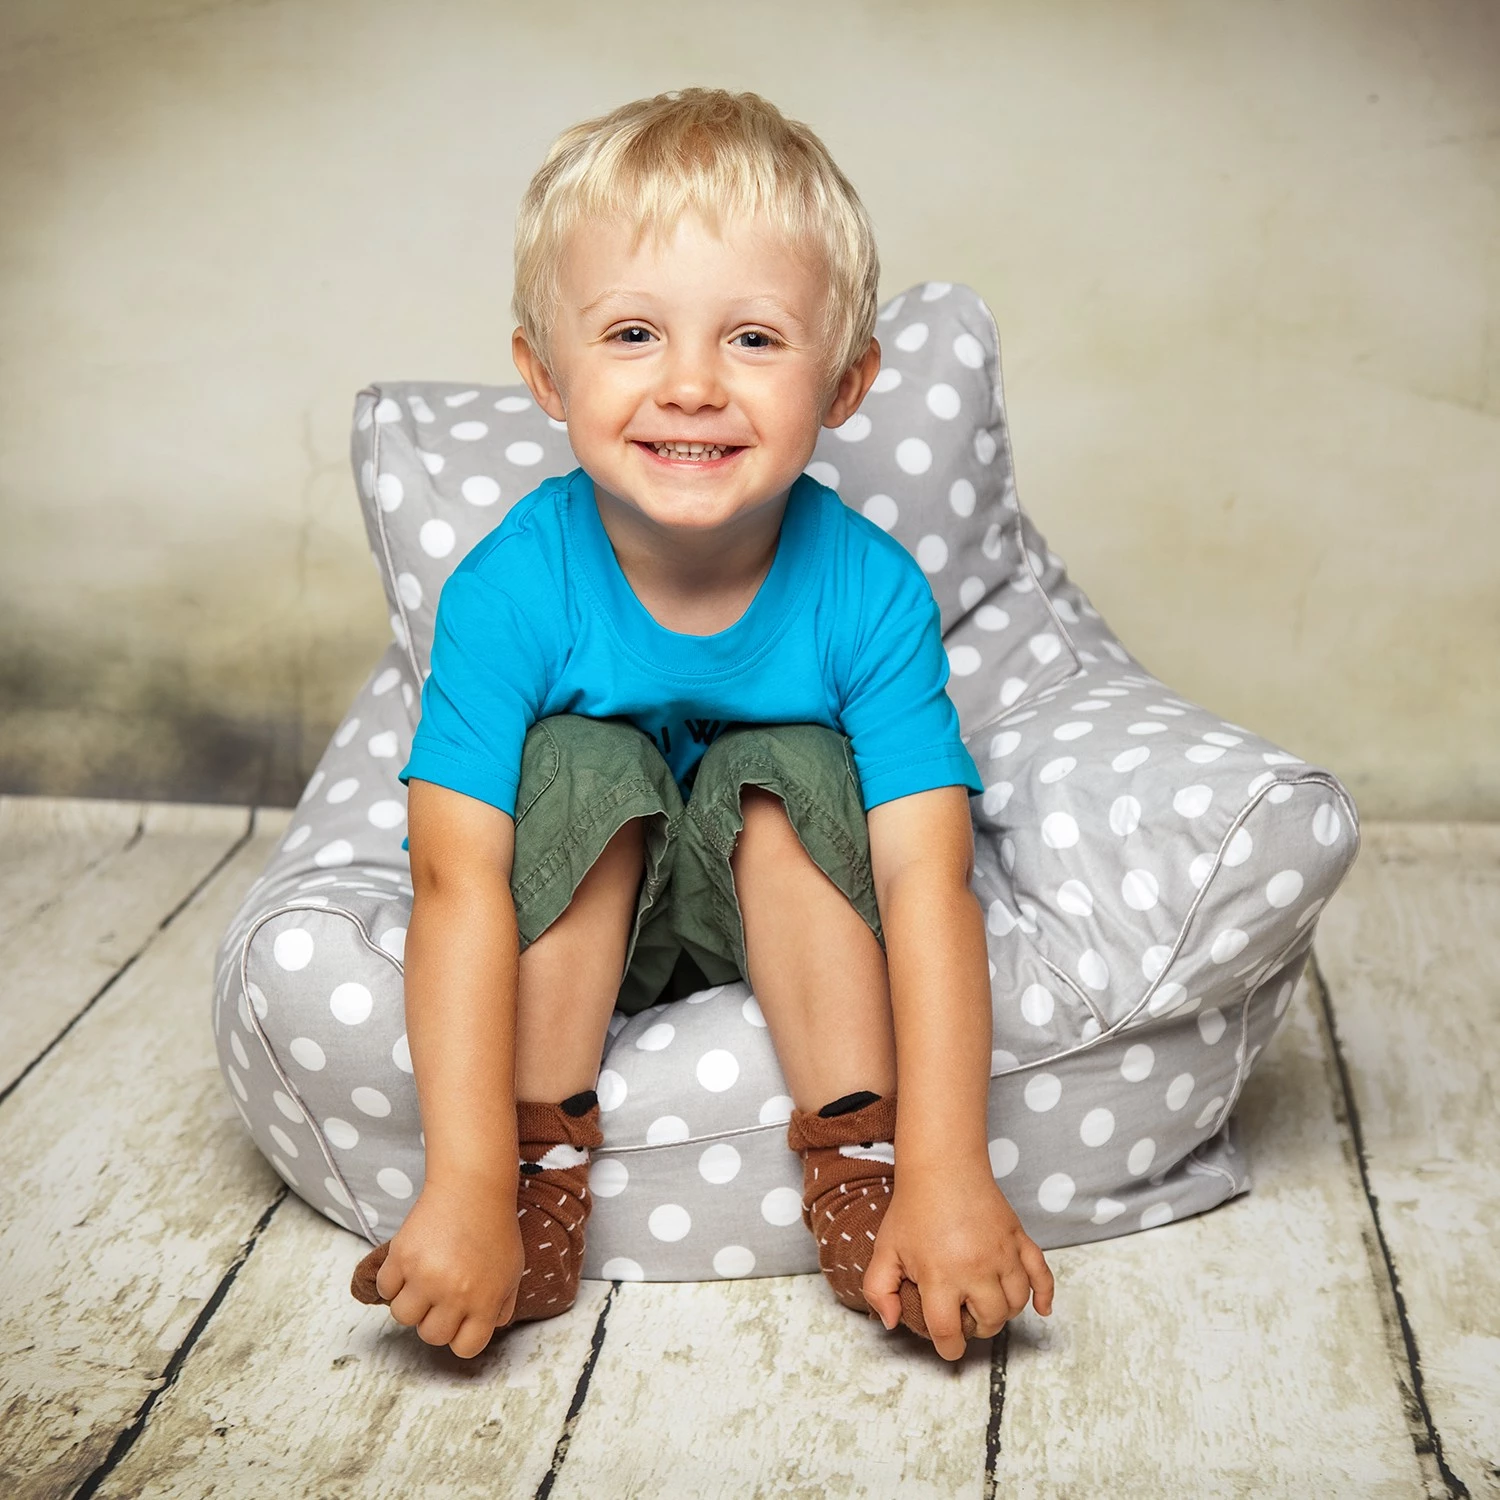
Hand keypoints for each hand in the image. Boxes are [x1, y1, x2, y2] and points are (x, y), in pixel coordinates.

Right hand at [375, 1172, 522, 1358]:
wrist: (473, 1186)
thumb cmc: (495, 1228)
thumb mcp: (513, 1271)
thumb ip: (501, 1306)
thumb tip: (485, 1329)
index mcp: (485, 1301)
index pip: (465, 1349)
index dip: (460, 1335)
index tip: (458, 1317)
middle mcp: (455, 1293)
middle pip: (430, 1336)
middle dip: (433, 1318)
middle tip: (440, 1293)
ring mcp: (426, 1275)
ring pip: (402, 1316)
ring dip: (410, 1301)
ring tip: (423, 1277)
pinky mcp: (402, 1255)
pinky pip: (384, 1288)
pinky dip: (392, 1280)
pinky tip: (409, 1262)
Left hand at [864, 1168, 1054, 1361]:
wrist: (942, 1166)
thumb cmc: (912, 1208)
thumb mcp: (884, 1249)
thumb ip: (879, 1290)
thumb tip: (891, 1323)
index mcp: (941, 1276)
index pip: (949, 1332)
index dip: (947, 1347)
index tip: (947, 1345)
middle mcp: (977, 1270)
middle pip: (989, 1321)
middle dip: (976, 1328)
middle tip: (963, 1315)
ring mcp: (1003, 1255)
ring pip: (1016, 1304)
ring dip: (1003, 1312)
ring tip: (985, 1303)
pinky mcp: (1019, 1239)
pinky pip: (1042, 1275)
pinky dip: (1045, 1295)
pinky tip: (1042, 1309)